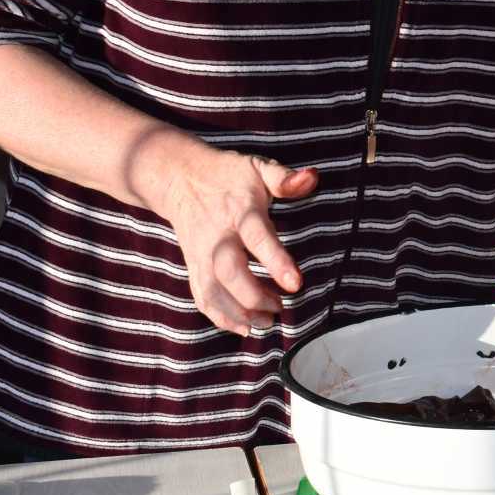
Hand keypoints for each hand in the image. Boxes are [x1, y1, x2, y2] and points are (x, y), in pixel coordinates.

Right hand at [138, 130, 318, 336]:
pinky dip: (221, 318)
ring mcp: (201, 254)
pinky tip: (245, 327)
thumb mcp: (258, 167)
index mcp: (239, 211)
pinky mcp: (193, 266)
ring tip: (268, 322)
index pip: (258, 238)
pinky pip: (202, 297)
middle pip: (230, 273)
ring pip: (213, 291)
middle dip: (256, 297)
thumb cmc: (230, 175)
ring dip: (240, 313)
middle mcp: (217, 236)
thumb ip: (285, 178)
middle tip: (283, 306)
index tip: (296, 285)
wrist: (181, 179)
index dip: (277, 262)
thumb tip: (312, 177)